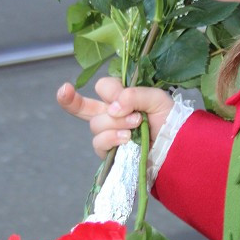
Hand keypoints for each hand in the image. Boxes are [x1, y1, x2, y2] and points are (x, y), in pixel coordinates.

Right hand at [57, 77, 174, 158]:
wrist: (175, 145)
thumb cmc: (167, 119)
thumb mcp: (156, 98)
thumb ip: (134, 95)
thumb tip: (113, 106)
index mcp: (119, 98)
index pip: (104, 87)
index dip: (110, 90)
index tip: (122, 96)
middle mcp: (109, 114)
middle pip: (81, 106)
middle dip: (68, 99)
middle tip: (64, 90)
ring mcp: (108, 133)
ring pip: (96, 124)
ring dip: (116, 122)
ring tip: (136, 124)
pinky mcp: (109, 152)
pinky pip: (99, 142)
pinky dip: (112, 138)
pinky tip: (126, 138)